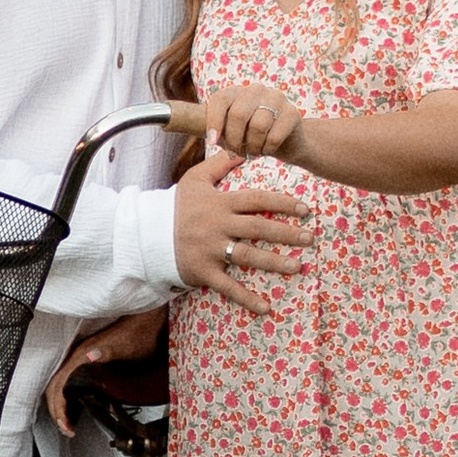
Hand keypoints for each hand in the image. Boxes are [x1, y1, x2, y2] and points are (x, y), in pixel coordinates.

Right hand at [44, 303, 166, 429]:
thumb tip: (88, 356)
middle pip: (54, 389)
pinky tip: (75, 410)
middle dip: (57, 412)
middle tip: (68, 430)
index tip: (67, 426)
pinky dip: (67, 399)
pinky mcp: (88, 363)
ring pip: (59, 386)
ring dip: (60, 407)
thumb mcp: (125, 345)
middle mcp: (77, 358)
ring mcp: (81, 360)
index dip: (59, 408)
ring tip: (68, 425)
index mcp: (81, 355)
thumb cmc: (137, 334)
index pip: (58, 386)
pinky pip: (69, 384)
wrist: (145, 321)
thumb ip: (107, 350)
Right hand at [172, 145, 315, 307]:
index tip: (304, 209)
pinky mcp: (204, 272)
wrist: (147, 235)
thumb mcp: (194, 180)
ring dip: (274, 262)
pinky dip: (246, 298)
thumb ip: (219, 164)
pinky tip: (266, 307)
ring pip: (247, 256)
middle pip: (258, 228)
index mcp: (220, 204)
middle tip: (310, 238)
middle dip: (286, 233)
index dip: (281, 204)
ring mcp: (211, 250)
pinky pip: (228, 287)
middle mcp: (218, 226)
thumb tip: (242, 149)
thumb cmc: (175, 206)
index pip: (256, 201)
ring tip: (297, 266)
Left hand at [205, 79, 303, 164]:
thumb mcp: (227, 132)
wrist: (287, 142)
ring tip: (253, 151)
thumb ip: (208, 128)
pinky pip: (274, 136)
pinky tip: (268, 149)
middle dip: (234, 140)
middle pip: (238, 114)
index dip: (214, 122)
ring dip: (253, 147)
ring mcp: (276, 98)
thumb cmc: (250, 137)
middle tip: (236, 153)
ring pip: (258, 126)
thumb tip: (172, 123)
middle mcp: (256, 90)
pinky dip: (268, 149)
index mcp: (237, 92)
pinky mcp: (292, 113)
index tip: (212, 142)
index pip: (220, 100)